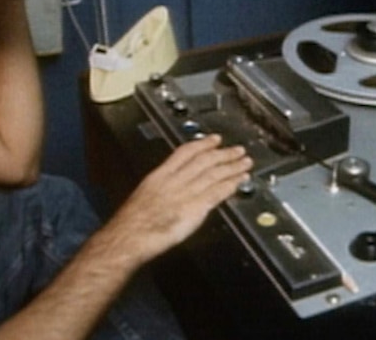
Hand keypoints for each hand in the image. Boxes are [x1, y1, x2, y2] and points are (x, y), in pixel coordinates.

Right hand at [107, 135, 251, 263]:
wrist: (130, 235)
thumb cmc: (131, 223)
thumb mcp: (143, 197)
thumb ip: (160, 192)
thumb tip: (169, 193)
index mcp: (160, 175)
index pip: (185, 152)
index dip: (202, 144)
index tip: (214, 139)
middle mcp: (175, 180)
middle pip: (204, 161)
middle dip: (222, 154)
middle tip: (238, 149)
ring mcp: (186, 192)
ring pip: (214, 174)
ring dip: (232, 167)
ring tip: (245, 162)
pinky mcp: (196, 207)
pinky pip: (217, 192)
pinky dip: (230, 185)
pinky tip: (240, 181)